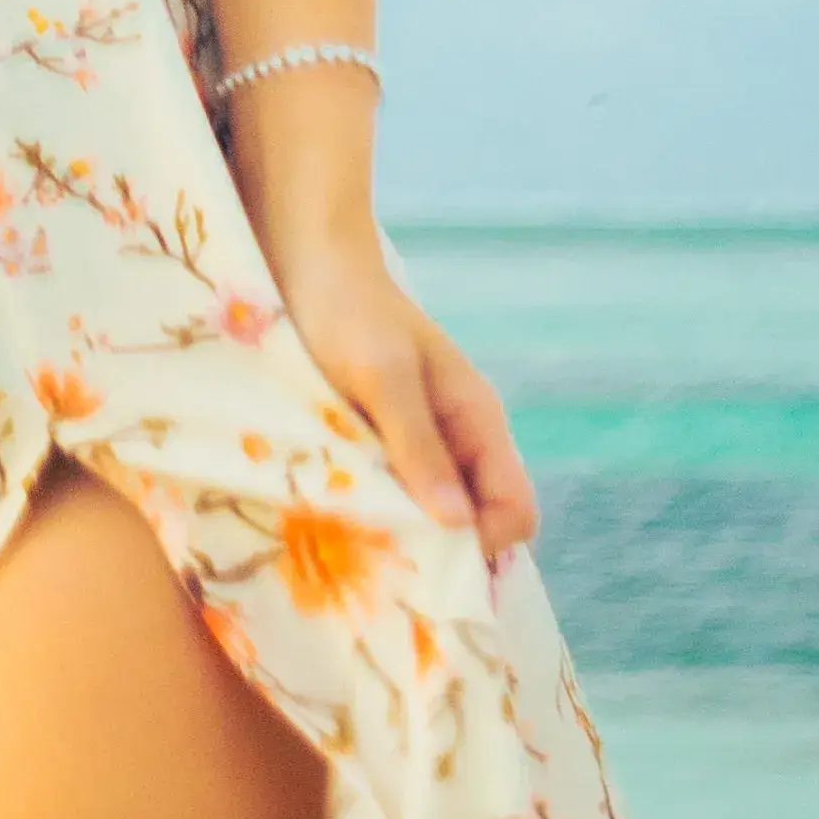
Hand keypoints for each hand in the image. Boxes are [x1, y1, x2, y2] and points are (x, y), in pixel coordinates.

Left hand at [257, 211, 538, 559]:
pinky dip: (364, 509)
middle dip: (436, 549)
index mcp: (477, 423)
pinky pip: (384, 493)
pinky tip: (326, 513)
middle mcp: (455, 440)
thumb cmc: (348, 308)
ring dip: (394, 531)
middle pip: (473, 525)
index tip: (425, 557)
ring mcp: (413, 442)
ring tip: (347, 540)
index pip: (515, 513)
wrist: (303, 255)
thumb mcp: (382, 375)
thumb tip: (459, 526)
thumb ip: (418, 444)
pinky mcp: (370, 440)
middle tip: (378, 562)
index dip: (483, 546)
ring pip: (425, 515)